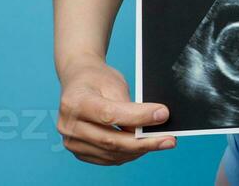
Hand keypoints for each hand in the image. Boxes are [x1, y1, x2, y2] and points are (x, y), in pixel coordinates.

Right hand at [57, 57, 174, 164]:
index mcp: (75, 103)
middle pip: (111, 140)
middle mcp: (69, 125)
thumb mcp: (114, 83)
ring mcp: (71, 141)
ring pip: (110, 154)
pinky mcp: (78, 151)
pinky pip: (107, 158)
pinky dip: (127, 154)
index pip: (110, 115)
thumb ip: (128, 106)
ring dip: (138, 151)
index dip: (139, 117)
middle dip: (144, 142)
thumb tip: (151, 124)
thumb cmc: (98, 79)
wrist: (79, 82)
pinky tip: (143, 147)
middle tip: (169, 140)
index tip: (163, 115)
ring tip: (160, 143)